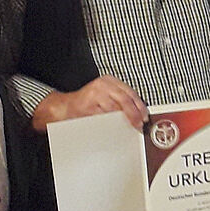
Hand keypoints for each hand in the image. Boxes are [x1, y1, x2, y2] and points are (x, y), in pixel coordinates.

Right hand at [32, 74, 147, 131]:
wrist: (65, 107)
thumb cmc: (87, 103)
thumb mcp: (105, 95)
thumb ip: (119, 100)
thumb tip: (137, 112)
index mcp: (109, 81)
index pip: (130, 92)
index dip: (139, 106)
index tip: (144, 116)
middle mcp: (102, 85)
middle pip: (124, 100)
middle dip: (134, 114)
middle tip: (138, 124)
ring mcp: (94, 95)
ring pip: (114, 110)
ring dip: (122, 121)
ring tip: (127, 128)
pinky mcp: (87, 107)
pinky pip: (102, 118)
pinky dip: (110, 125)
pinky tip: (113, 129)